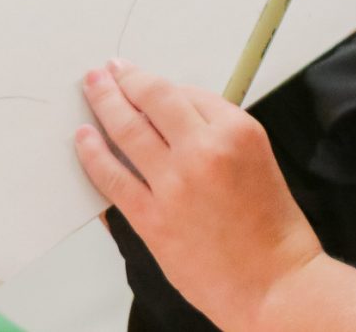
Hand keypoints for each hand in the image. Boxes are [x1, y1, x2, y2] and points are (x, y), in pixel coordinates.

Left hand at [76, 60, 323, 331]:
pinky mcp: (152, 218)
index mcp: (237, 131)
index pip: (188, 92)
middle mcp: (204, 149)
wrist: (273, 284)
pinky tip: (83, 139)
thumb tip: (174, 119)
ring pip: (127, 130)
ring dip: (104, 103)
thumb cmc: (272, 230)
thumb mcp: (259, 160)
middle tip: (109, 70)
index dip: (158, 83)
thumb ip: (219, 134)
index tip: (141, 77)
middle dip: (126, 79)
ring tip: (92, 87)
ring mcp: (174, 184)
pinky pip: (111, 177)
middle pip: (153, 99)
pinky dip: (92, 154)